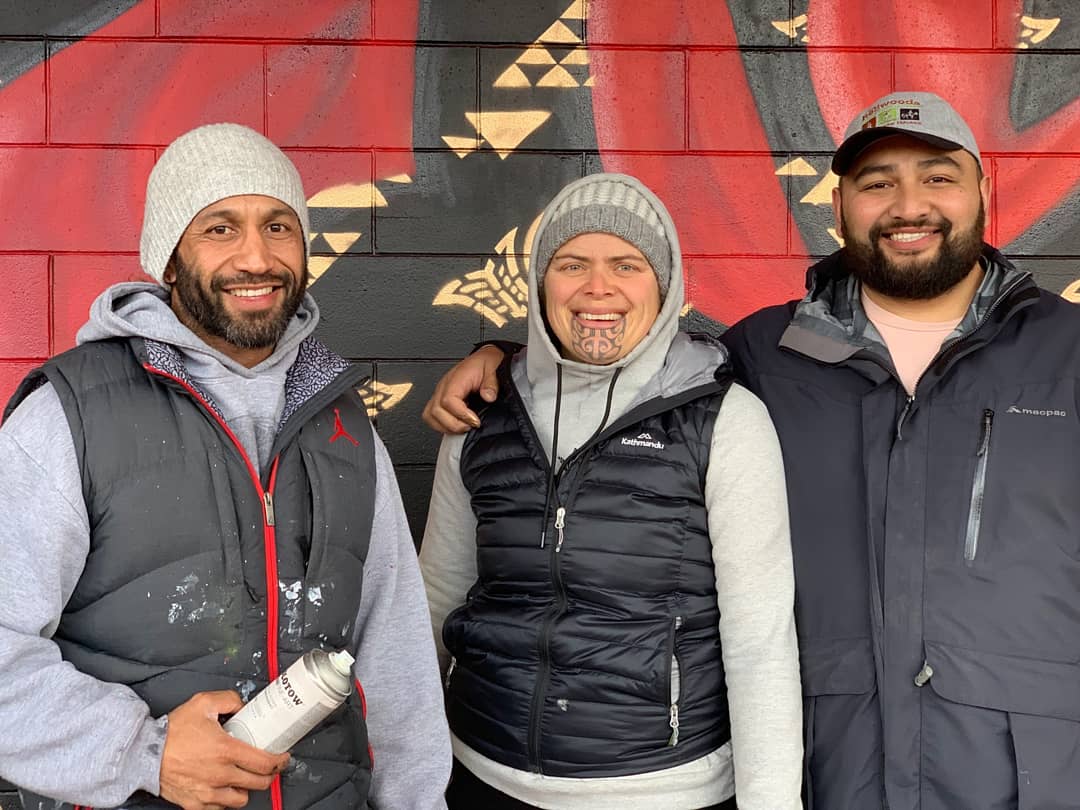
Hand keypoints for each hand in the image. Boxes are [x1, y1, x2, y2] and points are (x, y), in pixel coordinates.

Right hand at [159, 691, 289, 809]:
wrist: (143, 753)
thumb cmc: (172, 731)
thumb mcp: (203, 703)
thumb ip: (229, 700)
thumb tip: (244, 706)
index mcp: (226, 750)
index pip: (265, 762)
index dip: (280, 761)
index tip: (283, 757)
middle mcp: (220, 774)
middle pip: (259, 783)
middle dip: (268, 774)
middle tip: (266, 766)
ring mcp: (208, 792)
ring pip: (241, 799)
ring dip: (246, 788)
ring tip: (243, 777)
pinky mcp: (195, 803)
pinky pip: (219, 809)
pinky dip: (225, 800)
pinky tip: (224, 787)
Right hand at [422, 345, 504, 432]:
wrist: (483, 358)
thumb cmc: (486, 363)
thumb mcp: (494, 369)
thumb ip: (491, 384)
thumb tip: (488, 397)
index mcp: (456, 378)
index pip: (448, 400)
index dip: (461, 415)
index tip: (475, 421)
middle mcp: (444, 386)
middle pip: (435, 411)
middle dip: (454, 424)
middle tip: (470, 425)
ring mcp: (440, 393)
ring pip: (429, 415)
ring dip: (446, 426)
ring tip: (463, 426)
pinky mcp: (440, 399)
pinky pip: (432, 416)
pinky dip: (442, 425)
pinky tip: (457, 424)